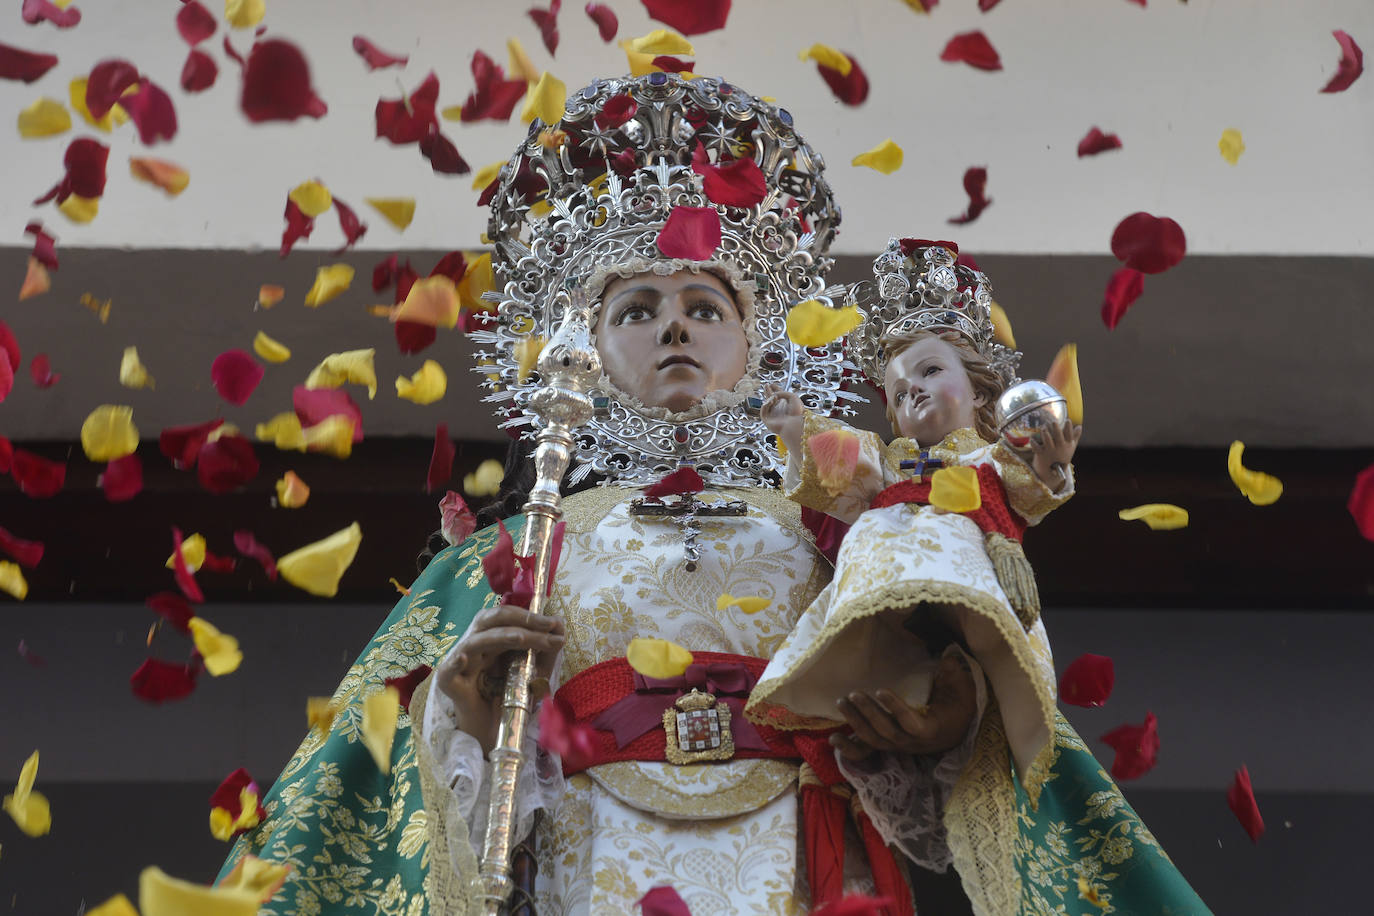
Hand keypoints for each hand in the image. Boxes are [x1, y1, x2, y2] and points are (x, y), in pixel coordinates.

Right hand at [434, 604, 564, 755]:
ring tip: (522, 638)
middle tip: (547, 626)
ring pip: (474, 642)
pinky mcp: (450, 686)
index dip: (529, 616)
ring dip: (501, 637)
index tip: (555, 624)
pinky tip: (464, 658)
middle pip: (490, 622)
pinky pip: (447, 672)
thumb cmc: (512, 699)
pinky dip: (455, 663)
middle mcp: (476, 647)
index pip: (506, 618)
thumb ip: (546, 650)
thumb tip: (559, 626)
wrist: (496, 734)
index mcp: (492, 640)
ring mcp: (462, 666)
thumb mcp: (536, 673)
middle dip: (520, 620)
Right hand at [761, 384, 803, 456]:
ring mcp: (773, 415)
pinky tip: (770, 402)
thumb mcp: (792, 397)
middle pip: (771, 400)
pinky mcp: (767, 420)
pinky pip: (763, 410)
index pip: (779, 397)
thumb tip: (772, 396)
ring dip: (769, 398)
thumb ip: (781, 392)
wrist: (794, 424)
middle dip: (768, 392)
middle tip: (766, 385)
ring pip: (766, 404)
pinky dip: (766, 405)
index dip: (775, 390)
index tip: (773, 384)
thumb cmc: (796, 412)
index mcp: (786, 406)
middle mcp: (779, 410)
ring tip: (774, 397)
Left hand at [831, 652, 977, 760]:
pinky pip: (867, 751)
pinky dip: (850, 749)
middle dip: (869, 713)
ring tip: (843, 702)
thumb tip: (948, 657)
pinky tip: (834, 739)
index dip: (896, 709)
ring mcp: (898, 745)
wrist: (953, 730)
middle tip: (854, 694)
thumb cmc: (956, 706)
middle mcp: (912, 743)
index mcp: (931, 729)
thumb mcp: (962, 690)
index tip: (881, 690)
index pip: (912, 724)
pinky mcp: (887, 744)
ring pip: (874, 739)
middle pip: (887, 732)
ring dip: (857, 722)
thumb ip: (955, 674)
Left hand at [1029, 419, 1081, 492]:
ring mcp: (1050, 450)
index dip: (1068, 428)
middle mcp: (1059, 447)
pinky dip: (1033, 444)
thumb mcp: (1070, 447)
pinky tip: (1031, 439)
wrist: (1054, 470)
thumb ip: (1075, 436)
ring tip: (1043, 427)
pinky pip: (1036, 447)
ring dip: (1045, 434)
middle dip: (1056, 429)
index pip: (1069, 435)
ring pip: (1047, 441)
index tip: (1068, 420)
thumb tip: (1079, 426)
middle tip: (1054, 422)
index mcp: (1067, 444)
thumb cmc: (1062, 455)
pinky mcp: (1041, 453)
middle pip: (1058, 437)